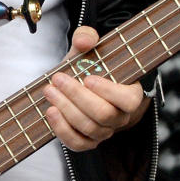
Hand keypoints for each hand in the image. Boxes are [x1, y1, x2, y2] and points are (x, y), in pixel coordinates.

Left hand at [43, 25, 148, 150]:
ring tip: (49, 90)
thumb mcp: (90, 47)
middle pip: (103, 114)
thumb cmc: (90, 66)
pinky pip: (77, 144)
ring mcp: (104, 132)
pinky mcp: (87, 141)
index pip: (128, 100)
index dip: (108, 91)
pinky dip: (62, 129)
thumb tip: (84, 41)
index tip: (87, 78)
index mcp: (130, 94)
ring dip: (65, 108)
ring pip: (88, 128)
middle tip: (58, 79)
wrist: (82, 83)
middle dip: (77, 96)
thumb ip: (88, 37)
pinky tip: (51, 111)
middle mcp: (120, 117)